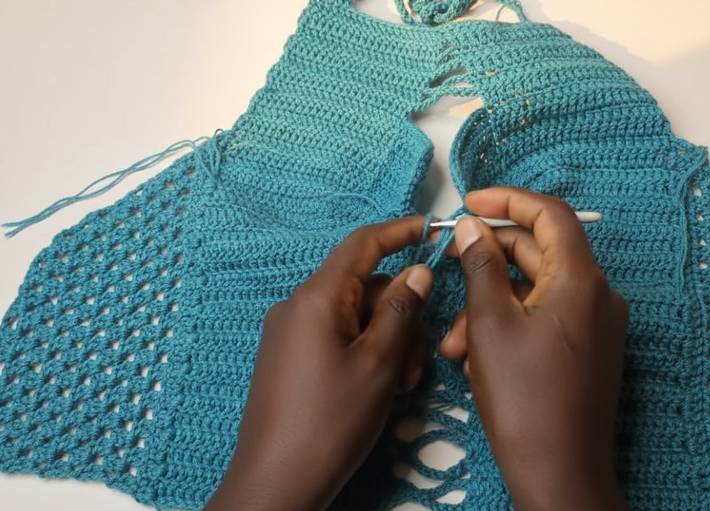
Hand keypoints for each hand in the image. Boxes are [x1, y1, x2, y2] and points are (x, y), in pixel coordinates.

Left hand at [205, 217, 432, 510]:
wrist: (276, 482)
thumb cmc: (329, 423)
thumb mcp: (379, 364)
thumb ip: (401, 311)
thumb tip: (417, 272)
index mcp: (315, 298)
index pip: (362, 244)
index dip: (400, 232)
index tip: (433, 228)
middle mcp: (297, 307)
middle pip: (363, 286)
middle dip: (399, 312)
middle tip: (417, 359)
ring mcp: (290, 334)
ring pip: (353, 317)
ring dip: (386, 340)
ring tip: (399, 384)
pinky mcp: (289, 359)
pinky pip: (336, 338)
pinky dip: (364, 353)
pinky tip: (380, 388)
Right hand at [439, 187, 629, 510]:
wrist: (560, 473)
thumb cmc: (524, 399)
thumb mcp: (490, 324)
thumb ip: (480, 266)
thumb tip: (471, 227)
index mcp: (581, 279)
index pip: (549, 214)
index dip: (507, 200)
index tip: (470, 202)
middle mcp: (598, 295)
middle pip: (540, 252)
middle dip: (488, 263)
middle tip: (449, 266)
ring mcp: (597, 325)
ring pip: (536, 292)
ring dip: (492, 305)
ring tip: (455, 343)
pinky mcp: (589, 350)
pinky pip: (546, 318)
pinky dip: (511, 326)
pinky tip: (476, 357)